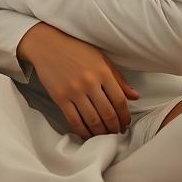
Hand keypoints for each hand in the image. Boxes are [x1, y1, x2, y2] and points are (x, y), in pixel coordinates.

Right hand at [16, 23, 139, 138]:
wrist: (47, 46)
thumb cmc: (76, 50)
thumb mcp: (101, 58)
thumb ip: (118, 78)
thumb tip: (134, 96)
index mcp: (102, 72)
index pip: (119, 100)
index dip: (125, 116)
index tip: (126, 123)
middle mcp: (89, 82)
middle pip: (107, 113)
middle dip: (115, 127)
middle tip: (117, 132)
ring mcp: (73, 91)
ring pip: (92, 120)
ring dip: (101, 132)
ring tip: (105, 135)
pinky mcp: (60, 98)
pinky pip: (74, 120)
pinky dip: (83, 131)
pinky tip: (88, 134)